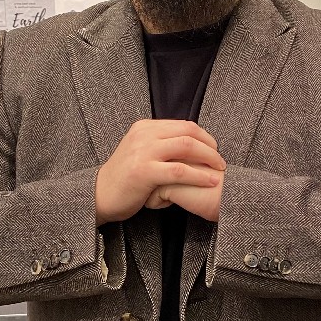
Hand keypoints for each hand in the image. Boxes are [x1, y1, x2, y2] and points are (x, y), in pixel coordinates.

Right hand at [94, 120, 225, 223]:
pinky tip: (210, 182)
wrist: (100, 195)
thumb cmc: (125, 179)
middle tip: (221, 161)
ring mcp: (143, 152)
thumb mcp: (141, 152)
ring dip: (208, 158)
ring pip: (186, 147)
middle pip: (188, 132)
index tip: (214, 149)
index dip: (204, 136)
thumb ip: (160, 145)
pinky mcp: (144, 172)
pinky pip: (179, 171)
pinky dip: (199, 176)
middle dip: (210, 146)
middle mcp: (144, 135)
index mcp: (145, 127)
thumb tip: (190, 145)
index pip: (183, 125)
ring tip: (220, 170)